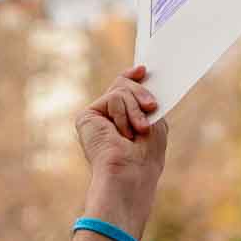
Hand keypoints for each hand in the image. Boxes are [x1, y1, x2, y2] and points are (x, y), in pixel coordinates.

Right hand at [75, 66, 169, 214]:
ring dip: (136, 110)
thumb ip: (144, 99)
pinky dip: (125, 113)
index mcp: (124, 120)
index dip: (133, 78)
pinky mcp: (87, 117)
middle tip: (152, 108)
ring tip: (138, 131)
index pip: (125, 91)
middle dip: (142, 94)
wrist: (131, 170)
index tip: (143, 70)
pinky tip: (122, 132)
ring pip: (120, 90)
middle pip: (123, 85)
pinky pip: (113, 98)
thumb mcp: (153, 121)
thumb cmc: (146, 155)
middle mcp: (108, 117)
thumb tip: (141, 73)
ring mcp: (96, 116)